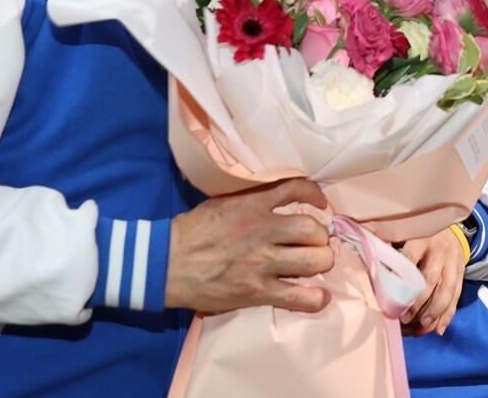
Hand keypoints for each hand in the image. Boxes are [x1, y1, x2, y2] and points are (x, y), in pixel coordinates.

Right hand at [165, 178, 334, 313]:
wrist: (166, 263)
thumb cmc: (191, 232)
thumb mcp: (222, 202)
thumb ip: (252, 200)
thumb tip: (277, 198)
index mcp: (252, 205)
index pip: (296, 189)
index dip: (315, 195)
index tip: (320, 204)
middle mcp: (262, 231)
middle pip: (313, 229)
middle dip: (319, 237)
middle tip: (313, 242)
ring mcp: (262, 263)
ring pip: (314, 260)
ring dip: (320, 262)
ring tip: (314, 264)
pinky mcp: (257, 291)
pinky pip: (299, 296)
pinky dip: (315, 298)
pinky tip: (319, 296)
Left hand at [399, 228, 464, 336]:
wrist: (452, 230)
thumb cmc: (421, 235)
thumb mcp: (406, 233)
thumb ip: (391, 247)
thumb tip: (373, 264)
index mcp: (421, 239)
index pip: (411, 258)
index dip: (403, 279)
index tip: (392, 298)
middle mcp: (439, 251)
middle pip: (430, 279)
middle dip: (418, 302)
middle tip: (405, 320)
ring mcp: (453, 263)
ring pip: (447, 291)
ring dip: (435, 312)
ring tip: (423, 326)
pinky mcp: (461, 274)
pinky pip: (456, 296)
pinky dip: (448, 315)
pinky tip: (438, 329)